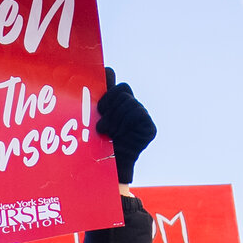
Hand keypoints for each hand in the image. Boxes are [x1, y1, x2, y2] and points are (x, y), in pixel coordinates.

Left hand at [95, 69, 155, 184]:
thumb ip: (98, 99)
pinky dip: (125, 124)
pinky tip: (121, 135)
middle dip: (109, 106)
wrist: (107, 170)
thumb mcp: (93, 119)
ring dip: (114, 119)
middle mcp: (131, 106)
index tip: (100, 106)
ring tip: (109, 133)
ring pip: (128, 102)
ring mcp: (142, 116)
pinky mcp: (149, 128)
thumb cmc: (97, 145)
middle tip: (102, 123)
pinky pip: (136, 114)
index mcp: (118, 102)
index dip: (107, 90)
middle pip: (122, 89)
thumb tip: (104, 72)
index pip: (114, 81)